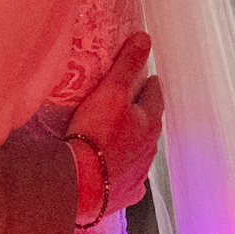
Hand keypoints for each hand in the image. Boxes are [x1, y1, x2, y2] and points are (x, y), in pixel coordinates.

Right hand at [68, 32, 164, 214]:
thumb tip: (145, 39)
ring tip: (118, 138)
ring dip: (132, 145)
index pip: (154, 96)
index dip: (149, 85)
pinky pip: (128, 182)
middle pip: (148, 126)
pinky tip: (115, 174)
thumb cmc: (94, 135)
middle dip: (141, 115)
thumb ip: (128, 64)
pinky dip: (123, 175)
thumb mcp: (110, 90)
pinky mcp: (122, 194)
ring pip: (140, 154)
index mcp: (149, 123)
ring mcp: (137, 174)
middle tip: (130, 106)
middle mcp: (148, 150)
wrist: (79, 182)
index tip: (147, 79)